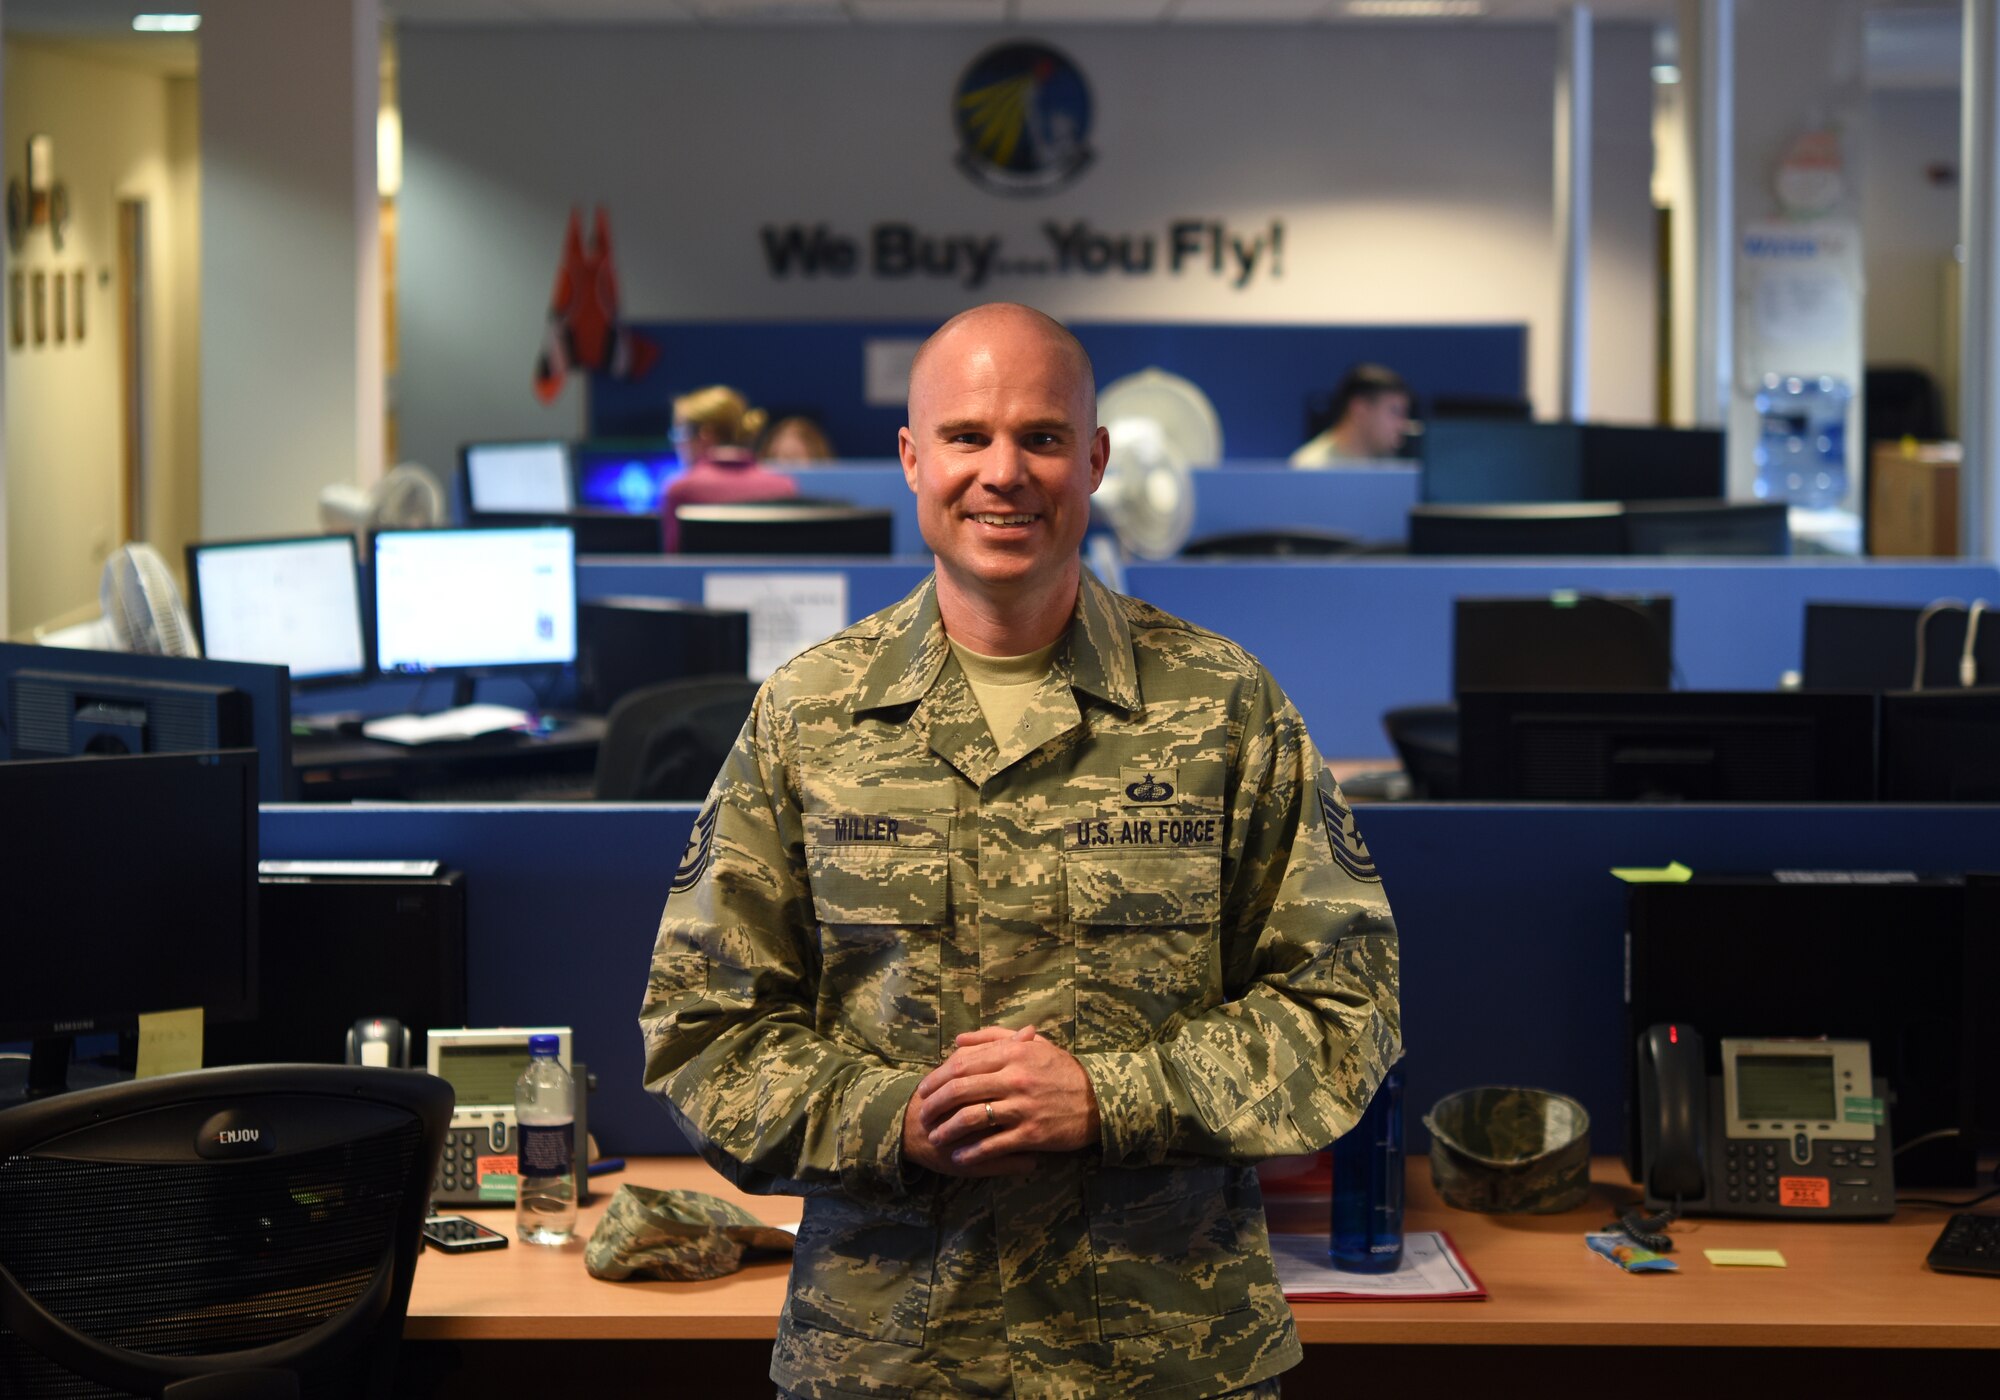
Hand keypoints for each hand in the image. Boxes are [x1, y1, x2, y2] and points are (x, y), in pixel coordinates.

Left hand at [914, 1024, 1101, 1171]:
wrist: (1099, 1099)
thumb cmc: (1062, 1070)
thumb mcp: (1033, 1045)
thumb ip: (994, 1038)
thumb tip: (958, 1040)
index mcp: (1013, 1053)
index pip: (963, 1063)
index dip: (937, 1077)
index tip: (924, 1089)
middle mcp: (1015, 1078)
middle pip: (961, 1090)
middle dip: (935, 1105)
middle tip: (923, 1115)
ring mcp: (1023, 1107)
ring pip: (972, 1118)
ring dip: (948, 1130)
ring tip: (936, 1137)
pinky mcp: (1032, 1134)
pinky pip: (993, 1145)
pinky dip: (972, 1153)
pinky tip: (959, 1157)